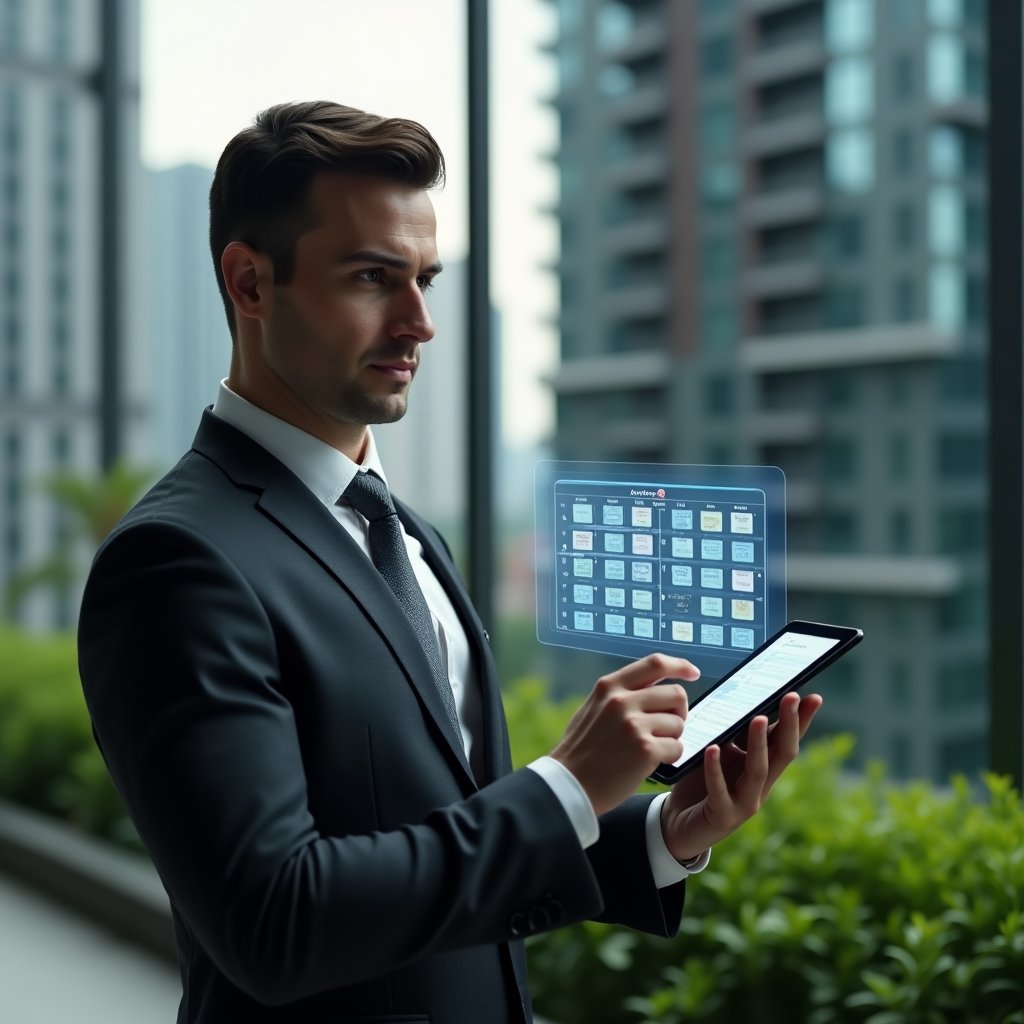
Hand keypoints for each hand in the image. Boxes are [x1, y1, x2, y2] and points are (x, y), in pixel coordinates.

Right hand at [551, 654, 699, 816]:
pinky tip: (650, 762)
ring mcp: (633, 725)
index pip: (655, 663)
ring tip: (650, 748)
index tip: (693, 673)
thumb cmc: (581, 749)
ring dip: (671, 738)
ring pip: (678, 723)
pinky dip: (669, 757)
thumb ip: (620, 694)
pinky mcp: (645, 750)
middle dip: (678, 712)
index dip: (679, 665)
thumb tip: (653, 686)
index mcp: (610, 686)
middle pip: (676, 694)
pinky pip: (677, 748)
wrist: (568, 784)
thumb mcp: (593, 707)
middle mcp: (622, 700)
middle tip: (667, 727)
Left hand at [659, 691, 822, 861]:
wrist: (680, 823)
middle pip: (782, 754)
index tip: (813, 697)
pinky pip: (719, 790)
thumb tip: (746, 702)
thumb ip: (734, 736)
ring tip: (758, 718)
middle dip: (790, 725)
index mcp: (763, 769)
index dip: (801, 721)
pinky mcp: (722, 815)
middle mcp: (761, 787)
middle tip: (792, 697)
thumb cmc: (701, 784)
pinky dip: (716, 769)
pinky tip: (713, 749)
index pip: (786, 741)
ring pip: (758, 771)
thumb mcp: (722, 755)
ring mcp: (745, 803)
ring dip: (759, 744)